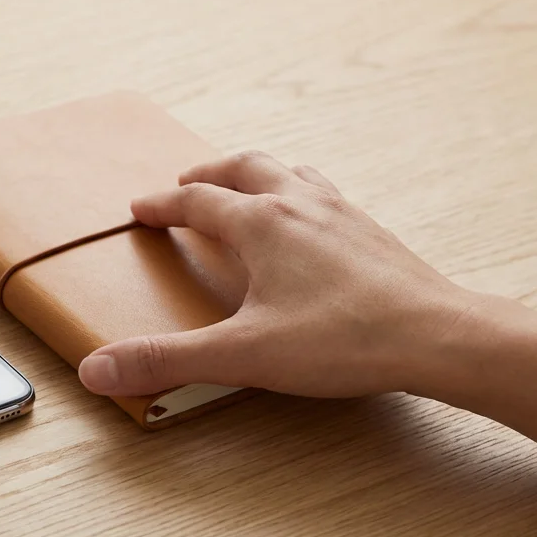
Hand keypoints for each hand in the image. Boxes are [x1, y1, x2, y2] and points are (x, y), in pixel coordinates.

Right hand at [78, 151, 476, 398]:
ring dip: (258, 174)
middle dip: (210, 172)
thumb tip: (96, 370)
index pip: (198, 201)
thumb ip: (166, 360)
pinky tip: (310, 226)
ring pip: (291, 173)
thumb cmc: (344, 340)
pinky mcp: (373, 234)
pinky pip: (326, 196)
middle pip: (245, 166)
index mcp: (262, 224)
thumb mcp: (242, 354)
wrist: (440, 337)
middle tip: (187, 182)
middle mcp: (300, 204)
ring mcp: (342, 214)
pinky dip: (301, 195)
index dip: (163, 205)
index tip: (141, 208)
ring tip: (246, 188)